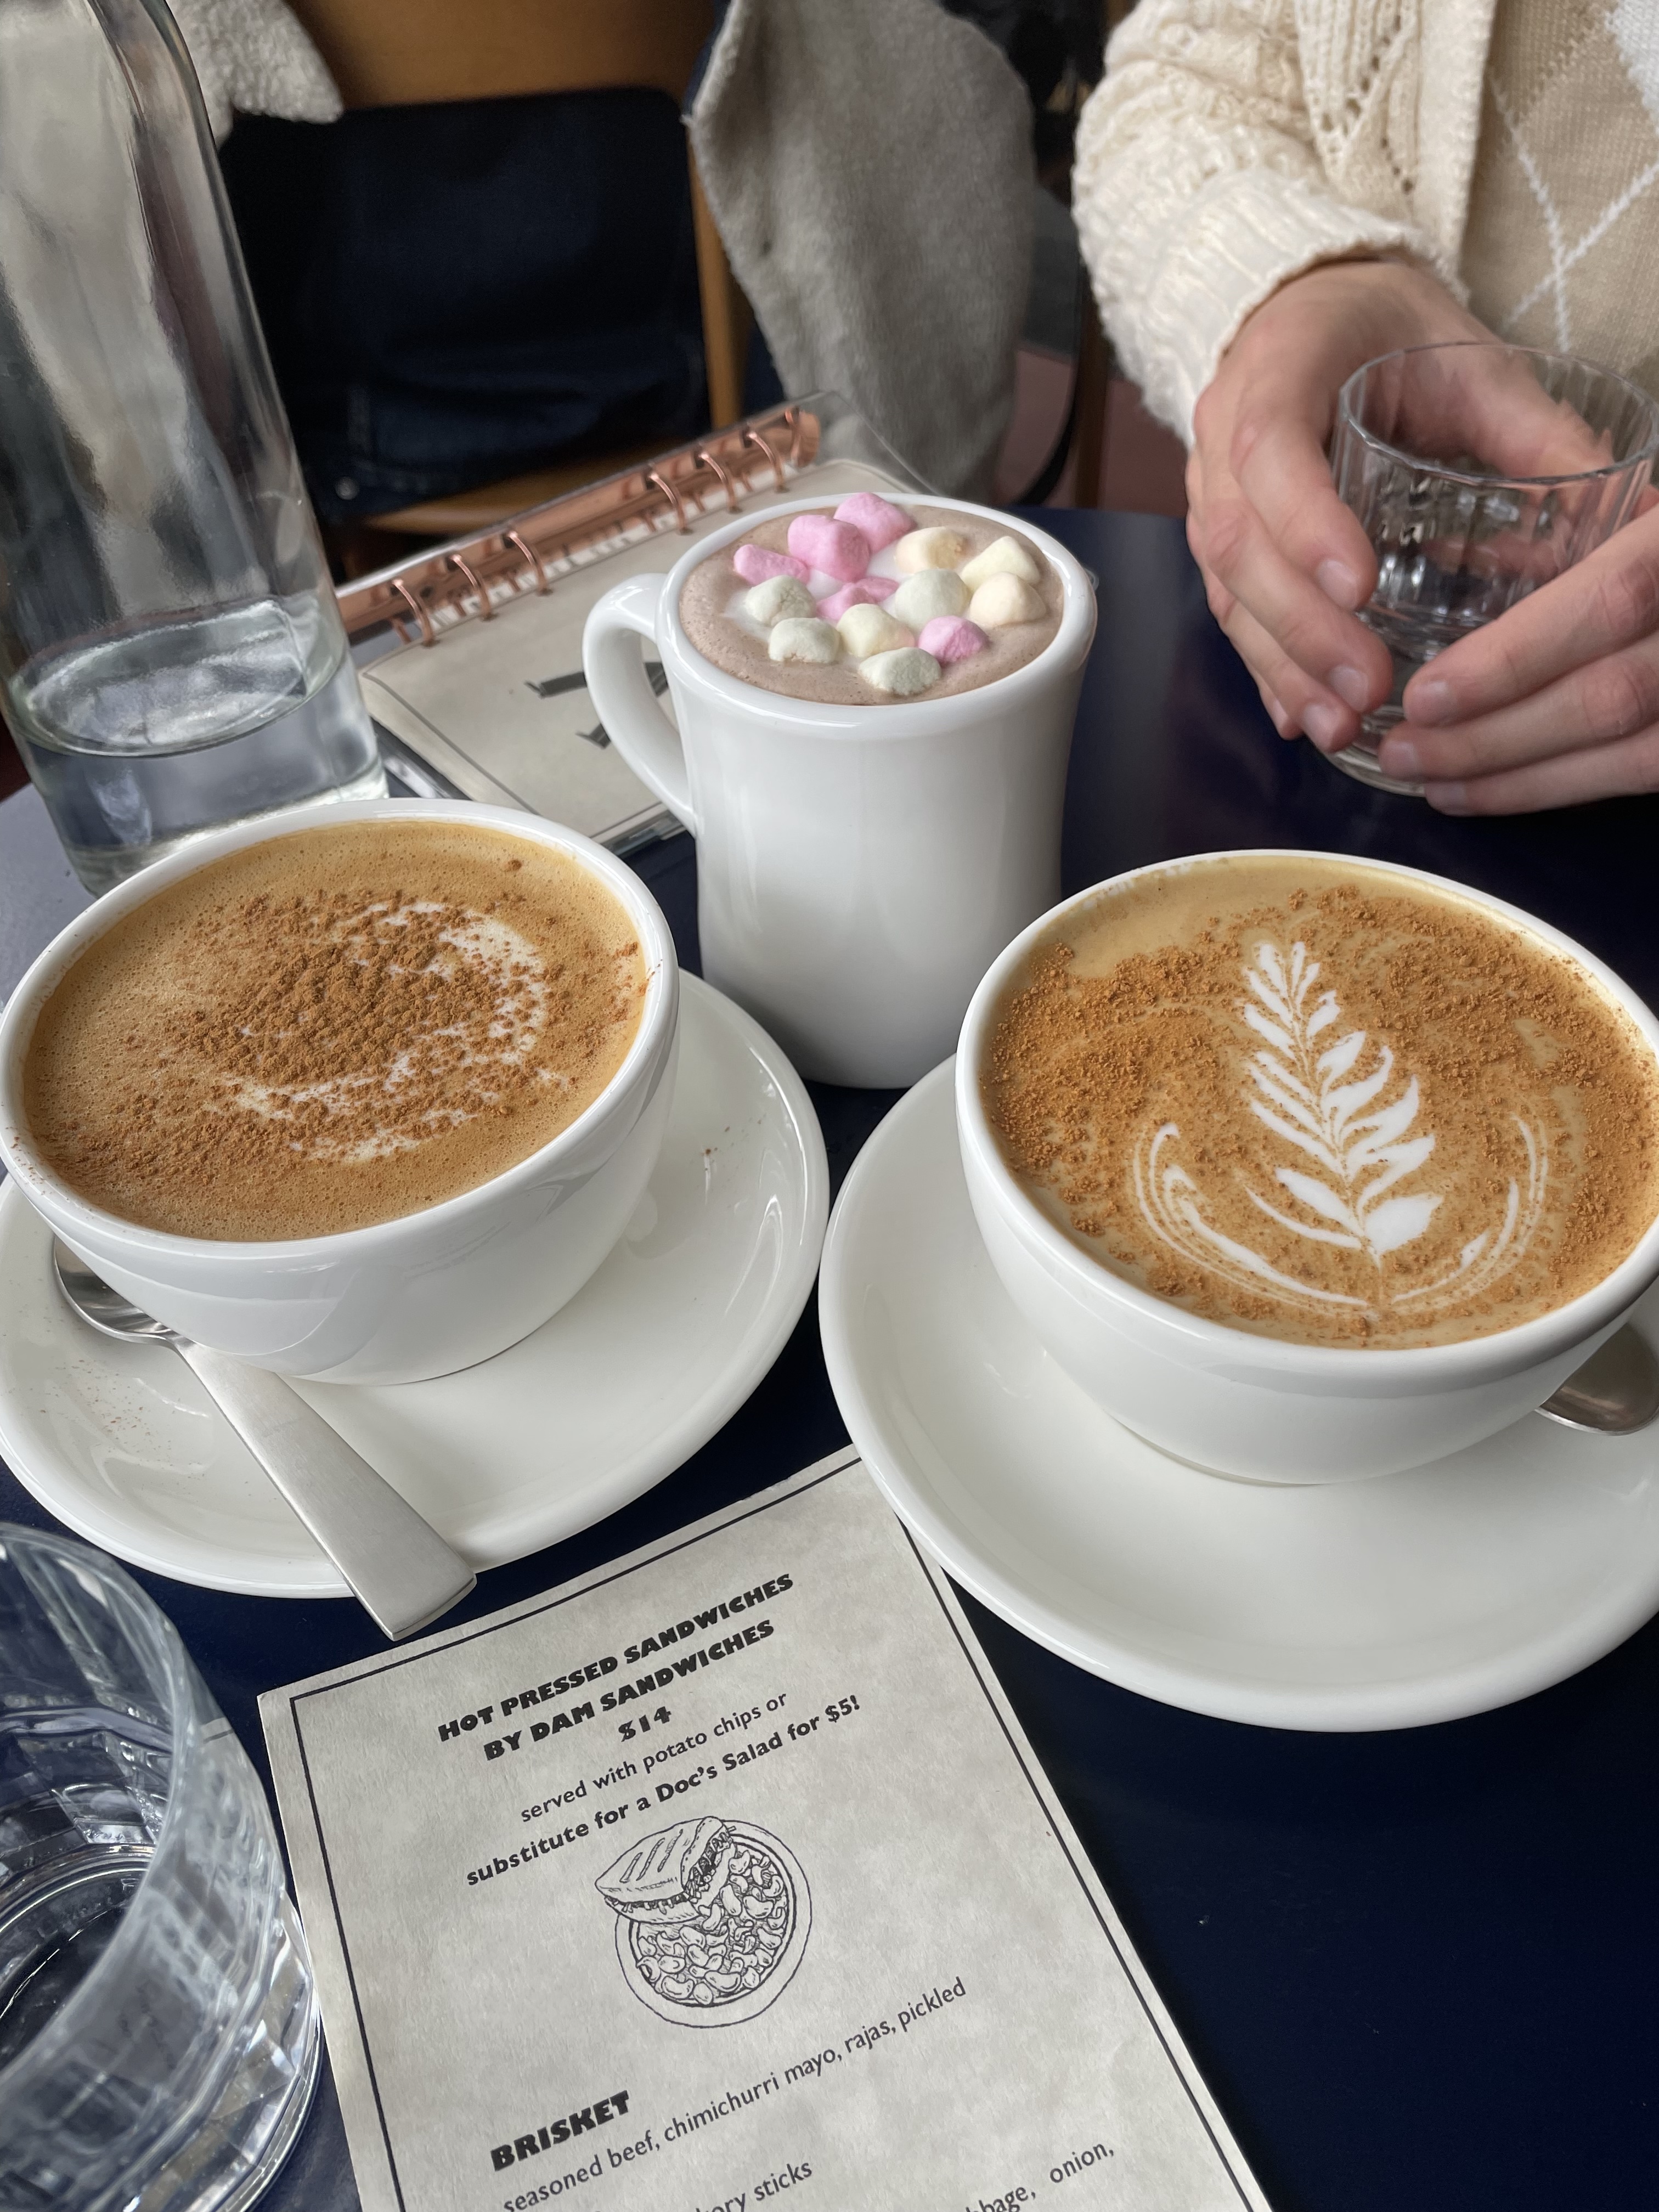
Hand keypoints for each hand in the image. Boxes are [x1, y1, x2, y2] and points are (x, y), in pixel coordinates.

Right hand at [1186, 259, 1491, 751]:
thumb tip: (1630, 504)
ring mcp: (1207, 492)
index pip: (1270, 449)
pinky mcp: (1217, 541)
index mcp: (1278, 367)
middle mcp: (1222, 435)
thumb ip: (1535, 432)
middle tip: (1368, 687)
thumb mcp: (1469, 363)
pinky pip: (1229, 613)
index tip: (1360, 586)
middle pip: (1238, 542)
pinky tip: (1303, 716)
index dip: (1305, 521)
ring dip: (1283, 665)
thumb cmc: (1388, 334)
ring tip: (1340, 724)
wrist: (1307, 314)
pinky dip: (1267, 670)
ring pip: (1227, 590)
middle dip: (1303, 627)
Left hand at [1378, 490, 1658, 810]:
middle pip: (1611, 696)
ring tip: (1433, 785)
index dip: (1511, 658)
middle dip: (1493, 738)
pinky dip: (1570, 789)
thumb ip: (1586, 524)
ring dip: (1521, 781)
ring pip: (1634, 757)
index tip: (1424, 695)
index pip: (1610, 600)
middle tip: (1402, 752)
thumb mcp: (1648, 502)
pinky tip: (1502, 792)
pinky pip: (1650, 775)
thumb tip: (1476, 561)